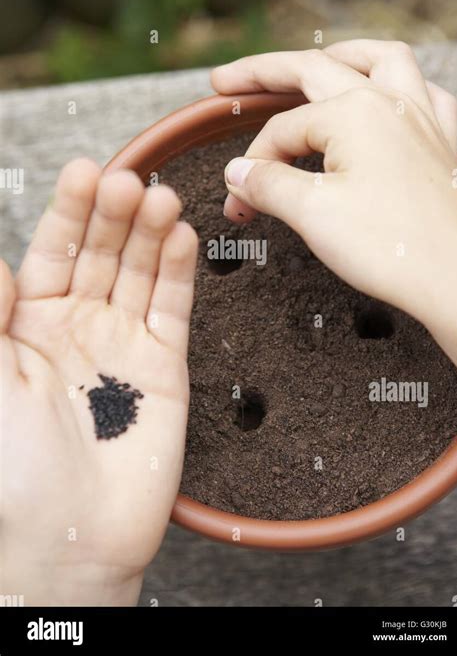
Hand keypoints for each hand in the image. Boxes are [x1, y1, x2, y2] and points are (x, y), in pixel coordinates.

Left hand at [0, 160, 197, 604]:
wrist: (66, 541)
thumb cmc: (11, 470)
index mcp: (29, 325)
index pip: (52, 251)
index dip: (69, 211)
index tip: (85, 171)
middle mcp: (78, 326)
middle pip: (101, 254)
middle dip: (114, 216)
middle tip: (129, 182)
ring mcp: (123, 345)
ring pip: (140, 273)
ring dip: (150, 234)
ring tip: (161, 197)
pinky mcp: (163, 368)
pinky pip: (173, 310)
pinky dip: (180, 273)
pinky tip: (183, 237)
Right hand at [211, 41, 456, 387]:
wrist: (456, 278)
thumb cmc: (394, 246)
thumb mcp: (312, 213)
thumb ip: (268, 184)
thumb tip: (238, 173)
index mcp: (354, 112)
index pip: (280, 131)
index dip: (252, 165)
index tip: (239, 200)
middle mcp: (389, 102)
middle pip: (314, 71)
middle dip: (265, 73)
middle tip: (228, 79)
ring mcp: (419, 118)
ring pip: (379, 61)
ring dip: (339, 56)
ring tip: (313, 62)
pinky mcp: (438, 143)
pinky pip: (423, 93)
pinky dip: (399, 85)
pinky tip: (387, 95)